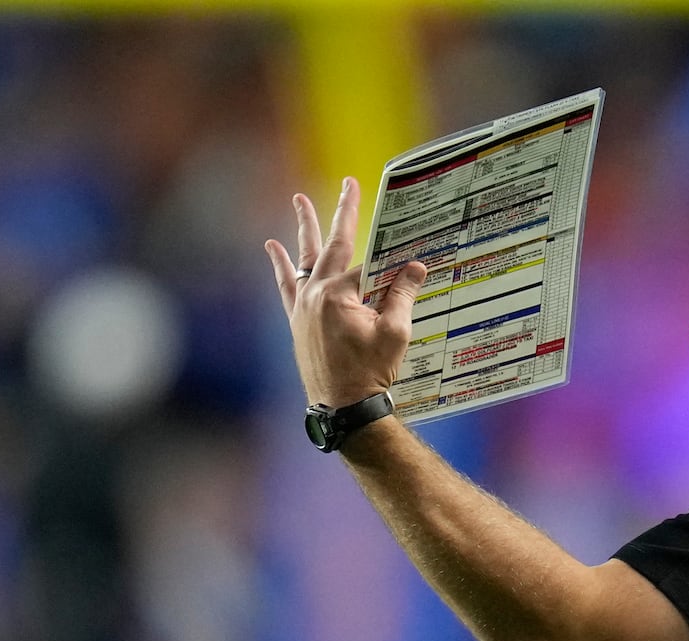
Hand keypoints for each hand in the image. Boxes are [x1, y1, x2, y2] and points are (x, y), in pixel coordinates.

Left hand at [264, 177, 426, 408]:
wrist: (344, 407)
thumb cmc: (370, 372)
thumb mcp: (395, 334)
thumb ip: (401, 296)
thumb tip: (416, 266)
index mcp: (339, 294)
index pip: (368, 264)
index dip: (392, 258)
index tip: (409, 248)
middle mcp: (315, 293)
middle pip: (331, 246)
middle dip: (341, 213)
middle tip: (347, 184)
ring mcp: (302, 306)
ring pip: (304, 258)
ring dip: (304, 228)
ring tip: (299, 201)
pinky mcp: (297, 319)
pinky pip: (286, 285)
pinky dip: (280, 265)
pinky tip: (272, 247)